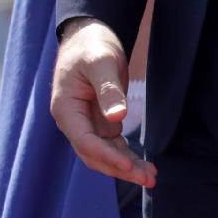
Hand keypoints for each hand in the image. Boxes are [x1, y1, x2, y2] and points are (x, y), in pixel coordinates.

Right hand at [49, 18, 154, 187]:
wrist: (90, 37)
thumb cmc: (92, 46)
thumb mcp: (101, 62)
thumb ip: (109, 90)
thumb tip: (118, 118)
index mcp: (65, 109)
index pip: (85, 142)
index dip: (107, 156)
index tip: (129, 167)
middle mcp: (73, 122)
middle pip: (94, 155)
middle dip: (120, 169)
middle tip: (148, 179)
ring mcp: (86, 125)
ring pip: (105, 155)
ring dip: (127, 168)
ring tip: (152, 177)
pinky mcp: (101, 124)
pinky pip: (114, 147)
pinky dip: (128, 158)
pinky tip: (146, 167)